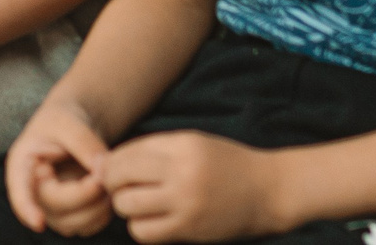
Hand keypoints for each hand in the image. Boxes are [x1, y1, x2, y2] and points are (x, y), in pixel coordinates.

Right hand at [6, 97, 116, 235]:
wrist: (74, 128)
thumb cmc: (63, 120)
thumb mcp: (70, 121)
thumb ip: (84, 143)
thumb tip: (102, 170)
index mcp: (22, 165)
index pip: (20, 190)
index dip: (26, 208)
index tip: (38, 222)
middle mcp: (32, 191)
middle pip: (55, 209)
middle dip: (85, 195)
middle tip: (104, 173)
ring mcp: (50, 208)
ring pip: (72, 224)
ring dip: (96, 207)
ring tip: (106, 179)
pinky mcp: (68, 216)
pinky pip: (86, 227)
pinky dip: (102, 215)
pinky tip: (106, 192)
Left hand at [102, 131, 279, 243]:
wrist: (268, 190)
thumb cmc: (227, 163)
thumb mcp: (193, 143)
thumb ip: (153, 149)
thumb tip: (106, 163)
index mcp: (182, 146)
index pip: (126, 152)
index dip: (113, 162)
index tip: (115, 169)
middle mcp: (181, 173)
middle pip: (120, 178)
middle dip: (114, 183)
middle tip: (123, 186)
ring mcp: (185, 203)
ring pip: (126, 206)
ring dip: (126, 206)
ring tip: (139, 203)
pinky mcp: (188, 229)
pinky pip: (144, 232)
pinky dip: (140, 227)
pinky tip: (152, 219)